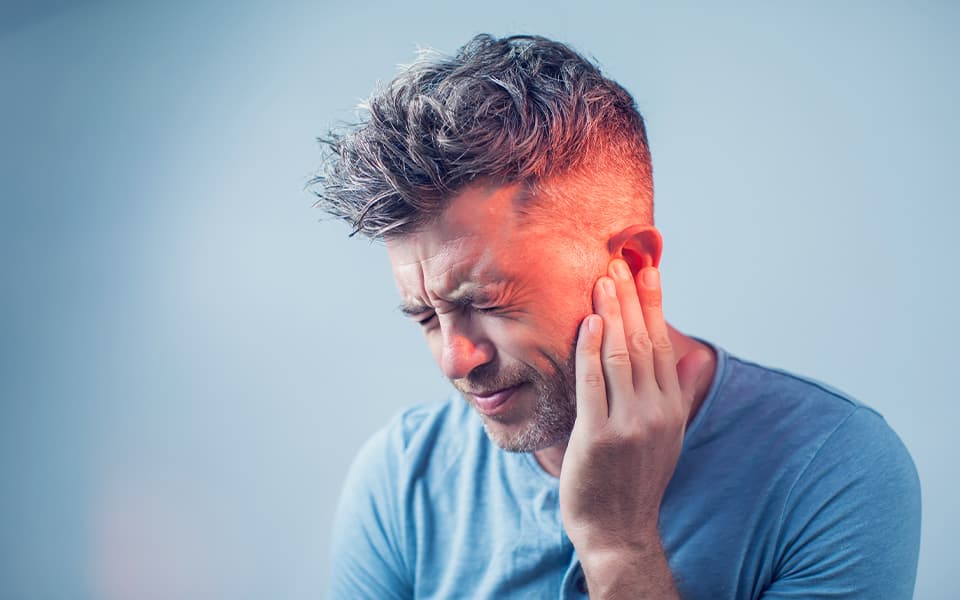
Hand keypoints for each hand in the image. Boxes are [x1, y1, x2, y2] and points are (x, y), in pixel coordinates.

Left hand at [559, 258, 710, 564]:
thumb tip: (693, 357)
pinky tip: (589, 322)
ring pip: (622, 354)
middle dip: (632, 296)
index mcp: (671, 407)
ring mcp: (629, 423)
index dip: (654, 303)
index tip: (647, 268)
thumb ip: (677, 393)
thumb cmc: (634, 479)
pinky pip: (594, 382)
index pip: (663, 343)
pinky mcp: (599, 435)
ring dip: (613, 312)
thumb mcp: (666, 436)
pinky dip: (591, 349)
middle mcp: (656, 411)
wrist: (618, 531)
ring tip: (603, 277)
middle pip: (644, 340)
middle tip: (620, 258)